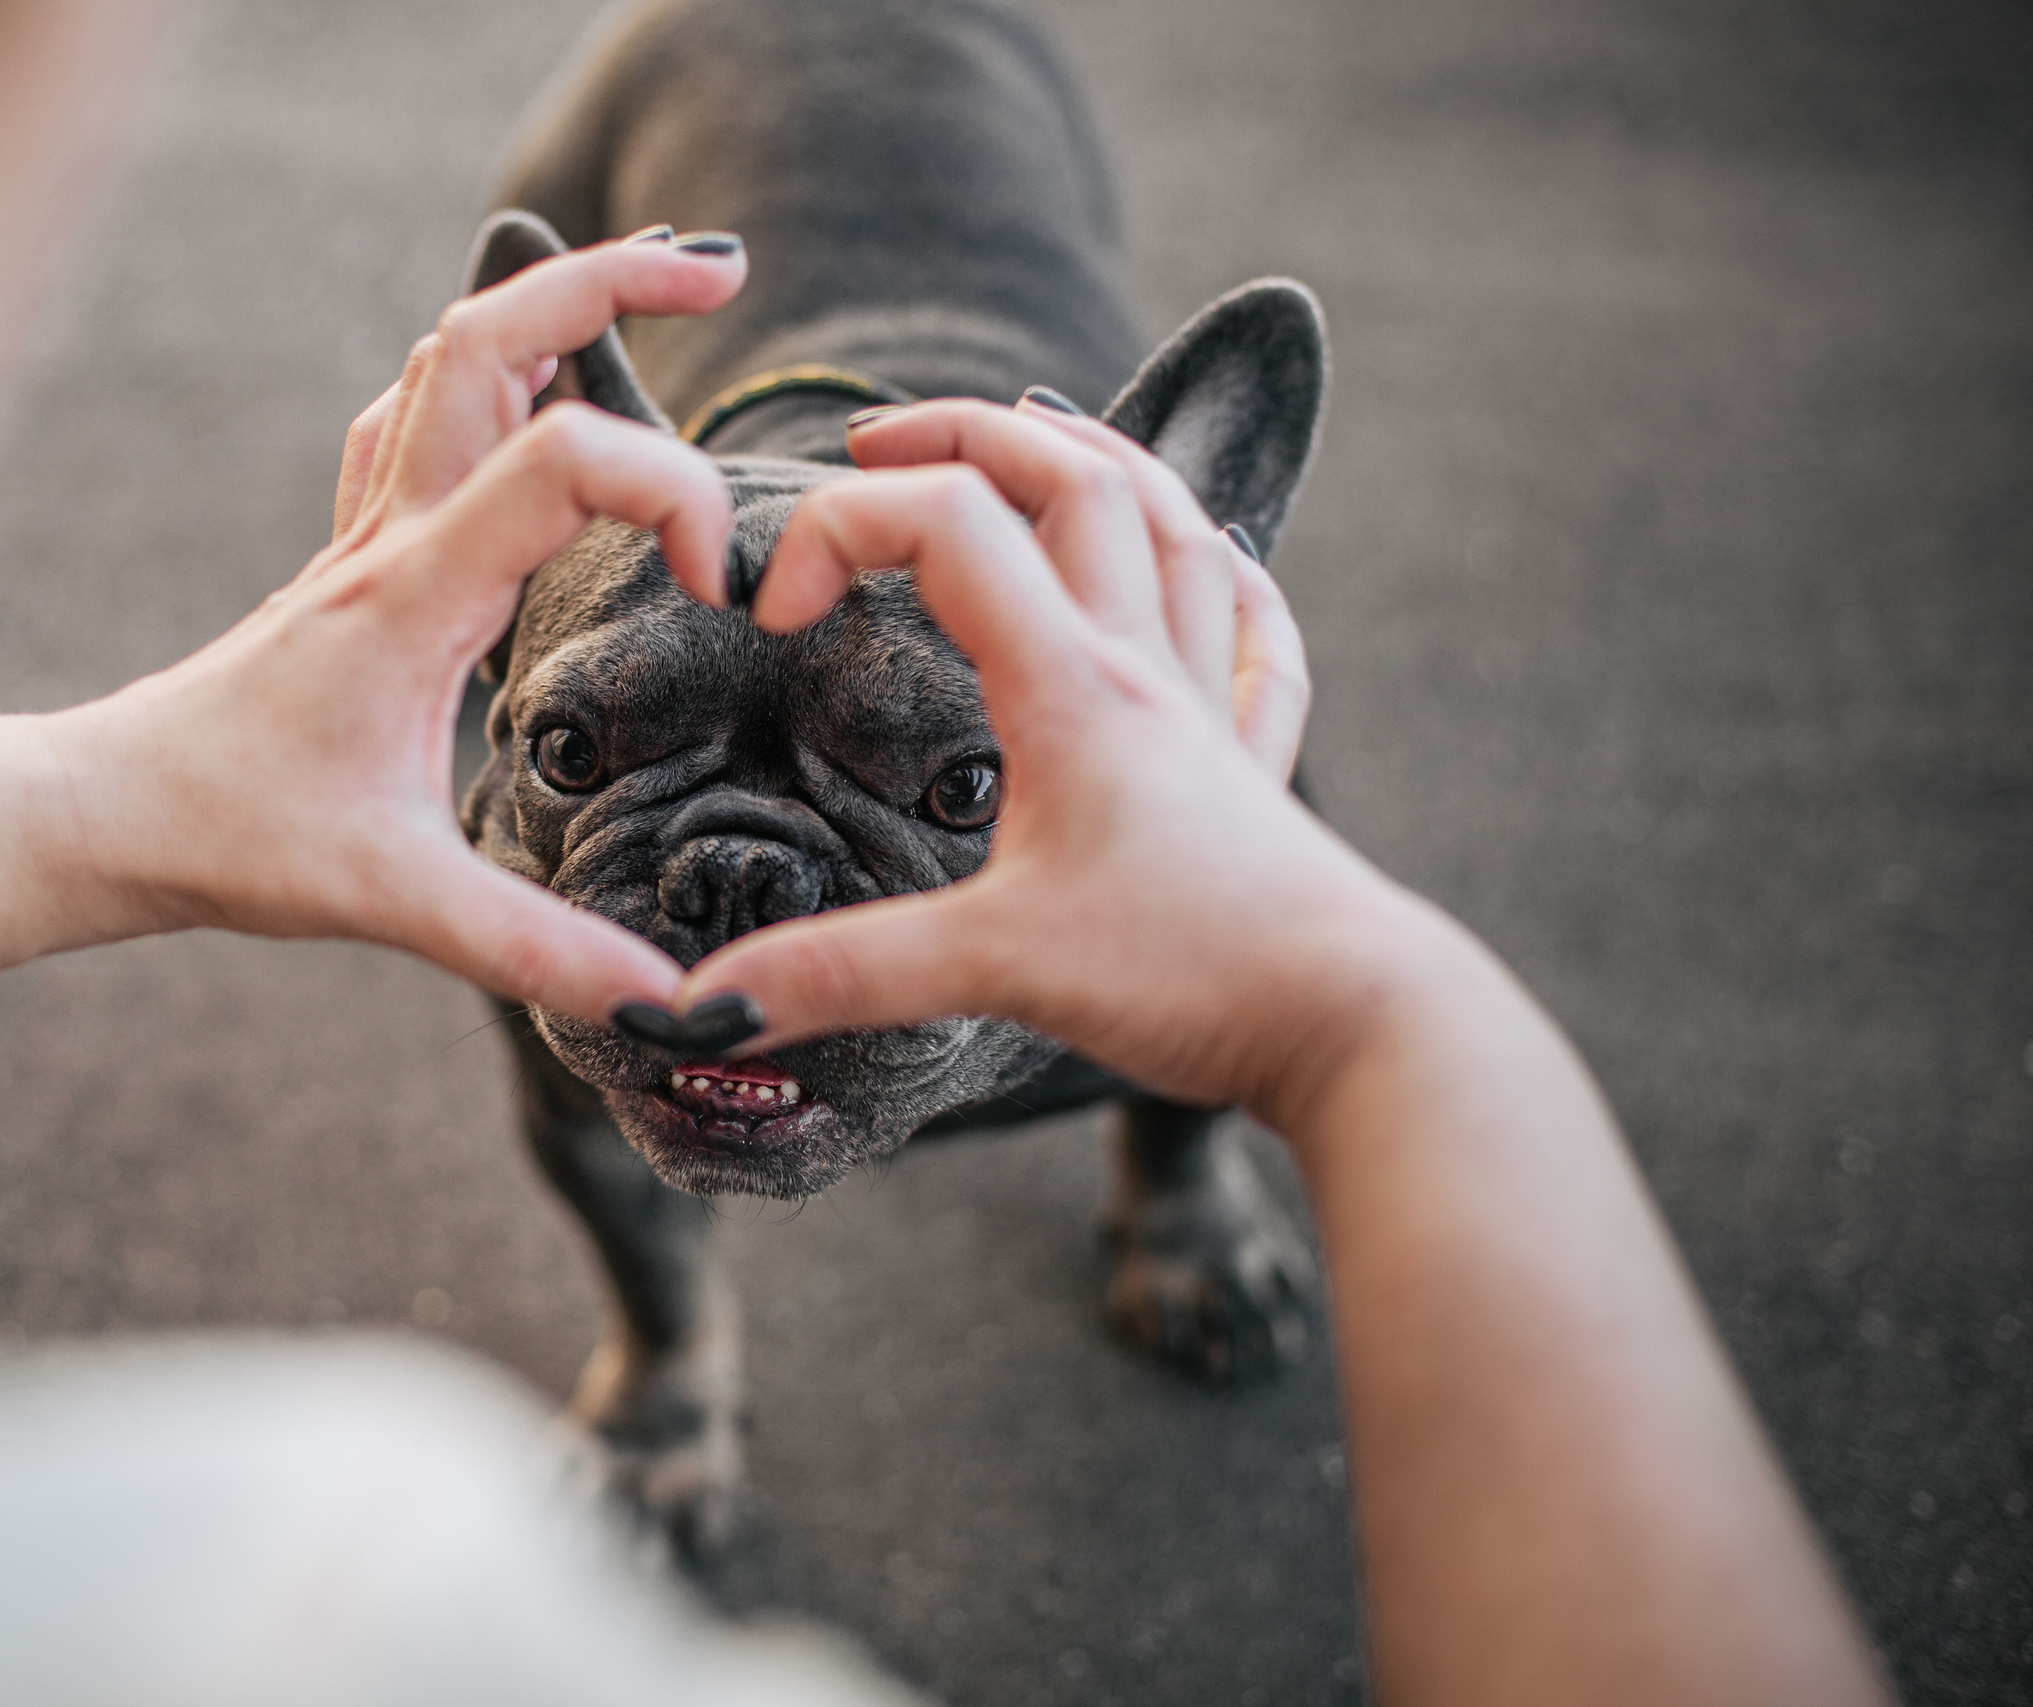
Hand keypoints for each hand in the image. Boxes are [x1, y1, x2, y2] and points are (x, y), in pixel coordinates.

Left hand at [47, 234, 747, 1019]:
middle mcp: (391, 532)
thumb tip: (669, 1004)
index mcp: (415, 591)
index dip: (671, 490)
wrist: (103, 814)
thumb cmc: (232, 839)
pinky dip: (488, 371)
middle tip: (720, 270)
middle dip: (611, 278)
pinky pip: (415, 414)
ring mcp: (366, 530)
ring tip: (653, 293)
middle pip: (492, 332)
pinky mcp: (356, 555)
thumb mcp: (394, 903)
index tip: (722, 587)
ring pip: (450, 353)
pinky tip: (532, 390)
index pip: (564, 459)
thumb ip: (537, 949)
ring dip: (550, 301)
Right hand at [672, 397, 1431, 1117]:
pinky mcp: (1252, 765)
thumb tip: (704, 999)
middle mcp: (1146, 668)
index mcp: (1073, 688)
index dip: (840, 528)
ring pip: (1170, 524)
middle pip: (1072, 477)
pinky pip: (1256, 633)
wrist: (1353, 1027)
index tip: (775, 615)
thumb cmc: (1192, 977)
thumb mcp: (993, 970)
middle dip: (964, 432)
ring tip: (1032, 428)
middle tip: (876, 441)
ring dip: (1097, 456)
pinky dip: (1228, 572)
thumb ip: (841, 973)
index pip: (949, 524)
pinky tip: (1218, 560)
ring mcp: (1211, 707)